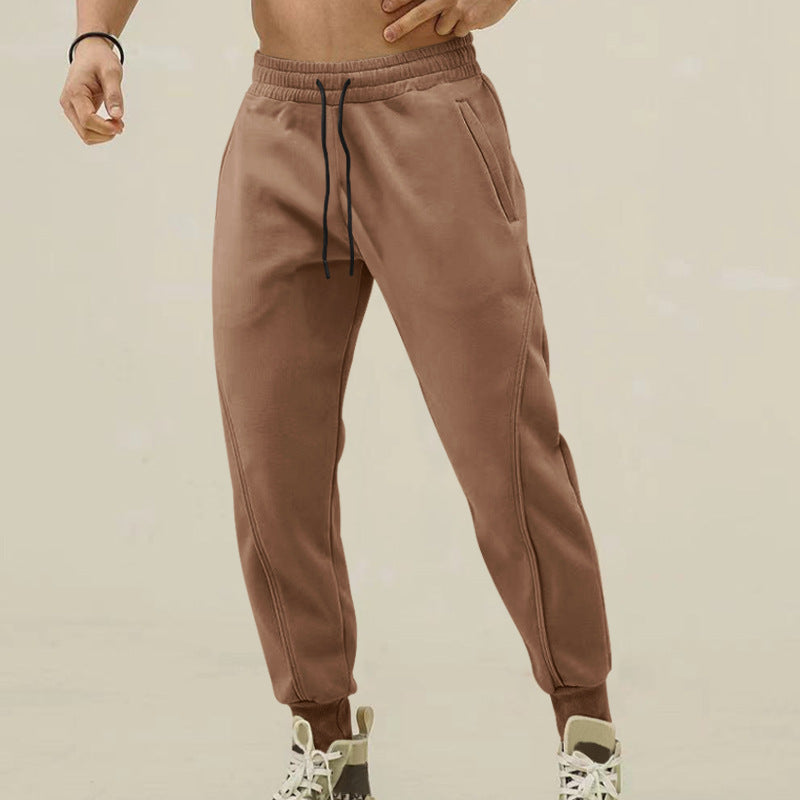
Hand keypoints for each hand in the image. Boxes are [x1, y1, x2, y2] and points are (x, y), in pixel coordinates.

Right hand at [60, 37, 124, 144]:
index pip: (87, 120)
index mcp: (74, 92)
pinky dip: (101, 132)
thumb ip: (114, 94)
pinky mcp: (75, 112)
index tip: (121, 125)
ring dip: (104, 135)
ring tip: (117, 122)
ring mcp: (70, 109)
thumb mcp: (112, 72)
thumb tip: (117, 116)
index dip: (105, 128)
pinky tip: (111, 122)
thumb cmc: (100, 60)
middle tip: (121, 124)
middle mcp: (68, 103)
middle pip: (85, 132)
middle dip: (106, 133)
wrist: (90, 53)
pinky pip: (87, 131)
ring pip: (86, 135)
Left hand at [381, 0, 516, 42]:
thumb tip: (426, 17)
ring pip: (442, 28)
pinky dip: (463, 27)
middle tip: (388, 36)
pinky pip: (458, 32)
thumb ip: (439, 0)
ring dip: (448, 24)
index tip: (384, 7)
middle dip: (401, 26)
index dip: (399, 0)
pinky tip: (473, 15)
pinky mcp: (469, 20)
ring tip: (462, 11)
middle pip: (419, 13)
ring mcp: (457, 7)